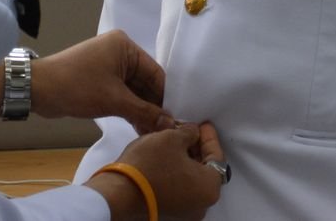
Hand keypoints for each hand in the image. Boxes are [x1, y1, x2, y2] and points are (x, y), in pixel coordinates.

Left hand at [30, 30, 173, 132]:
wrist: (38, 89)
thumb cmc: (78, 86)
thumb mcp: (114, 100)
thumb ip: (144, 112)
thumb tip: (170, 124)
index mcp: (125, 46)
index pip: (155, 73)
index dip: (165, 98)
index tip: (174, 120)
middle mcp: (120, 52)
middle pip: (145, 82)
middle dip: (153, 106)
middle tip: (165, 131)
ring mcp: (109, 66)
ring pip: (133, 90)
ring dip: (141, 110)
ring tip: (153, 134)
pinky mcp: (100, 79)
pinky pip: (121, 93)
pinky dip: (129, 108)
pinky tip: (139, 127)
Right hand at [86, 121, 226, 220]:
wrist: (119, 194)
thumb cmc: (150, 164)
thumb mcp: (172, 138)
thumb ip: (189, 133)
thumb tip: (192, 133)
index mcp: (210, 188)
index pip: (217, 157)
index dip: (209, 137)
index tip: (203, 124)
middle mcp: (202, 206)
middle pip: (204, 170)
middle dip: (196, 148)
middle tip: (187, 131)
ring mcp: (185, 213)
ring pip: (190, 181)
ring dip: (185, 160)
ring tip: (174, 142)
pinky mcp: (168, 215)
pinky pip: (179, 190)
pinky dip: (176, 174)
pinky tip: (166, 158)